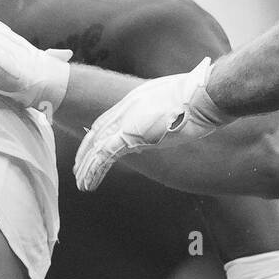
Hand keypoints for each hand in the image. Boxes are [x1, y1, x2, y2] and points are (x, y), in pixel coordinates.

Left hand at [74, 57, 216, 190]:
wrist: (200, 96)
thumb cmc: (199, 95)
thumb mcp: (182, 98)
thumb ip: (173, 107)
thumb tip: (179, 113)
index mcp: (137, 99)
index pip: (110, 119)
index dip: (99, 134)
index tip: (93, 145)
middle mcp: (127, 109)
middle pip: (98, 132)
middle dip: (87, 150)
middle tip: (78, 165)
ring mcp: (127, 123)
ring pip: (97, 147)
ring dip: (86, 166)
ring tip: (81, 182)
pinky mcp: (130, 136)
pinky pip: (104, 157)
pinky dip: (93, 171)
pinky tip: (87, 183)